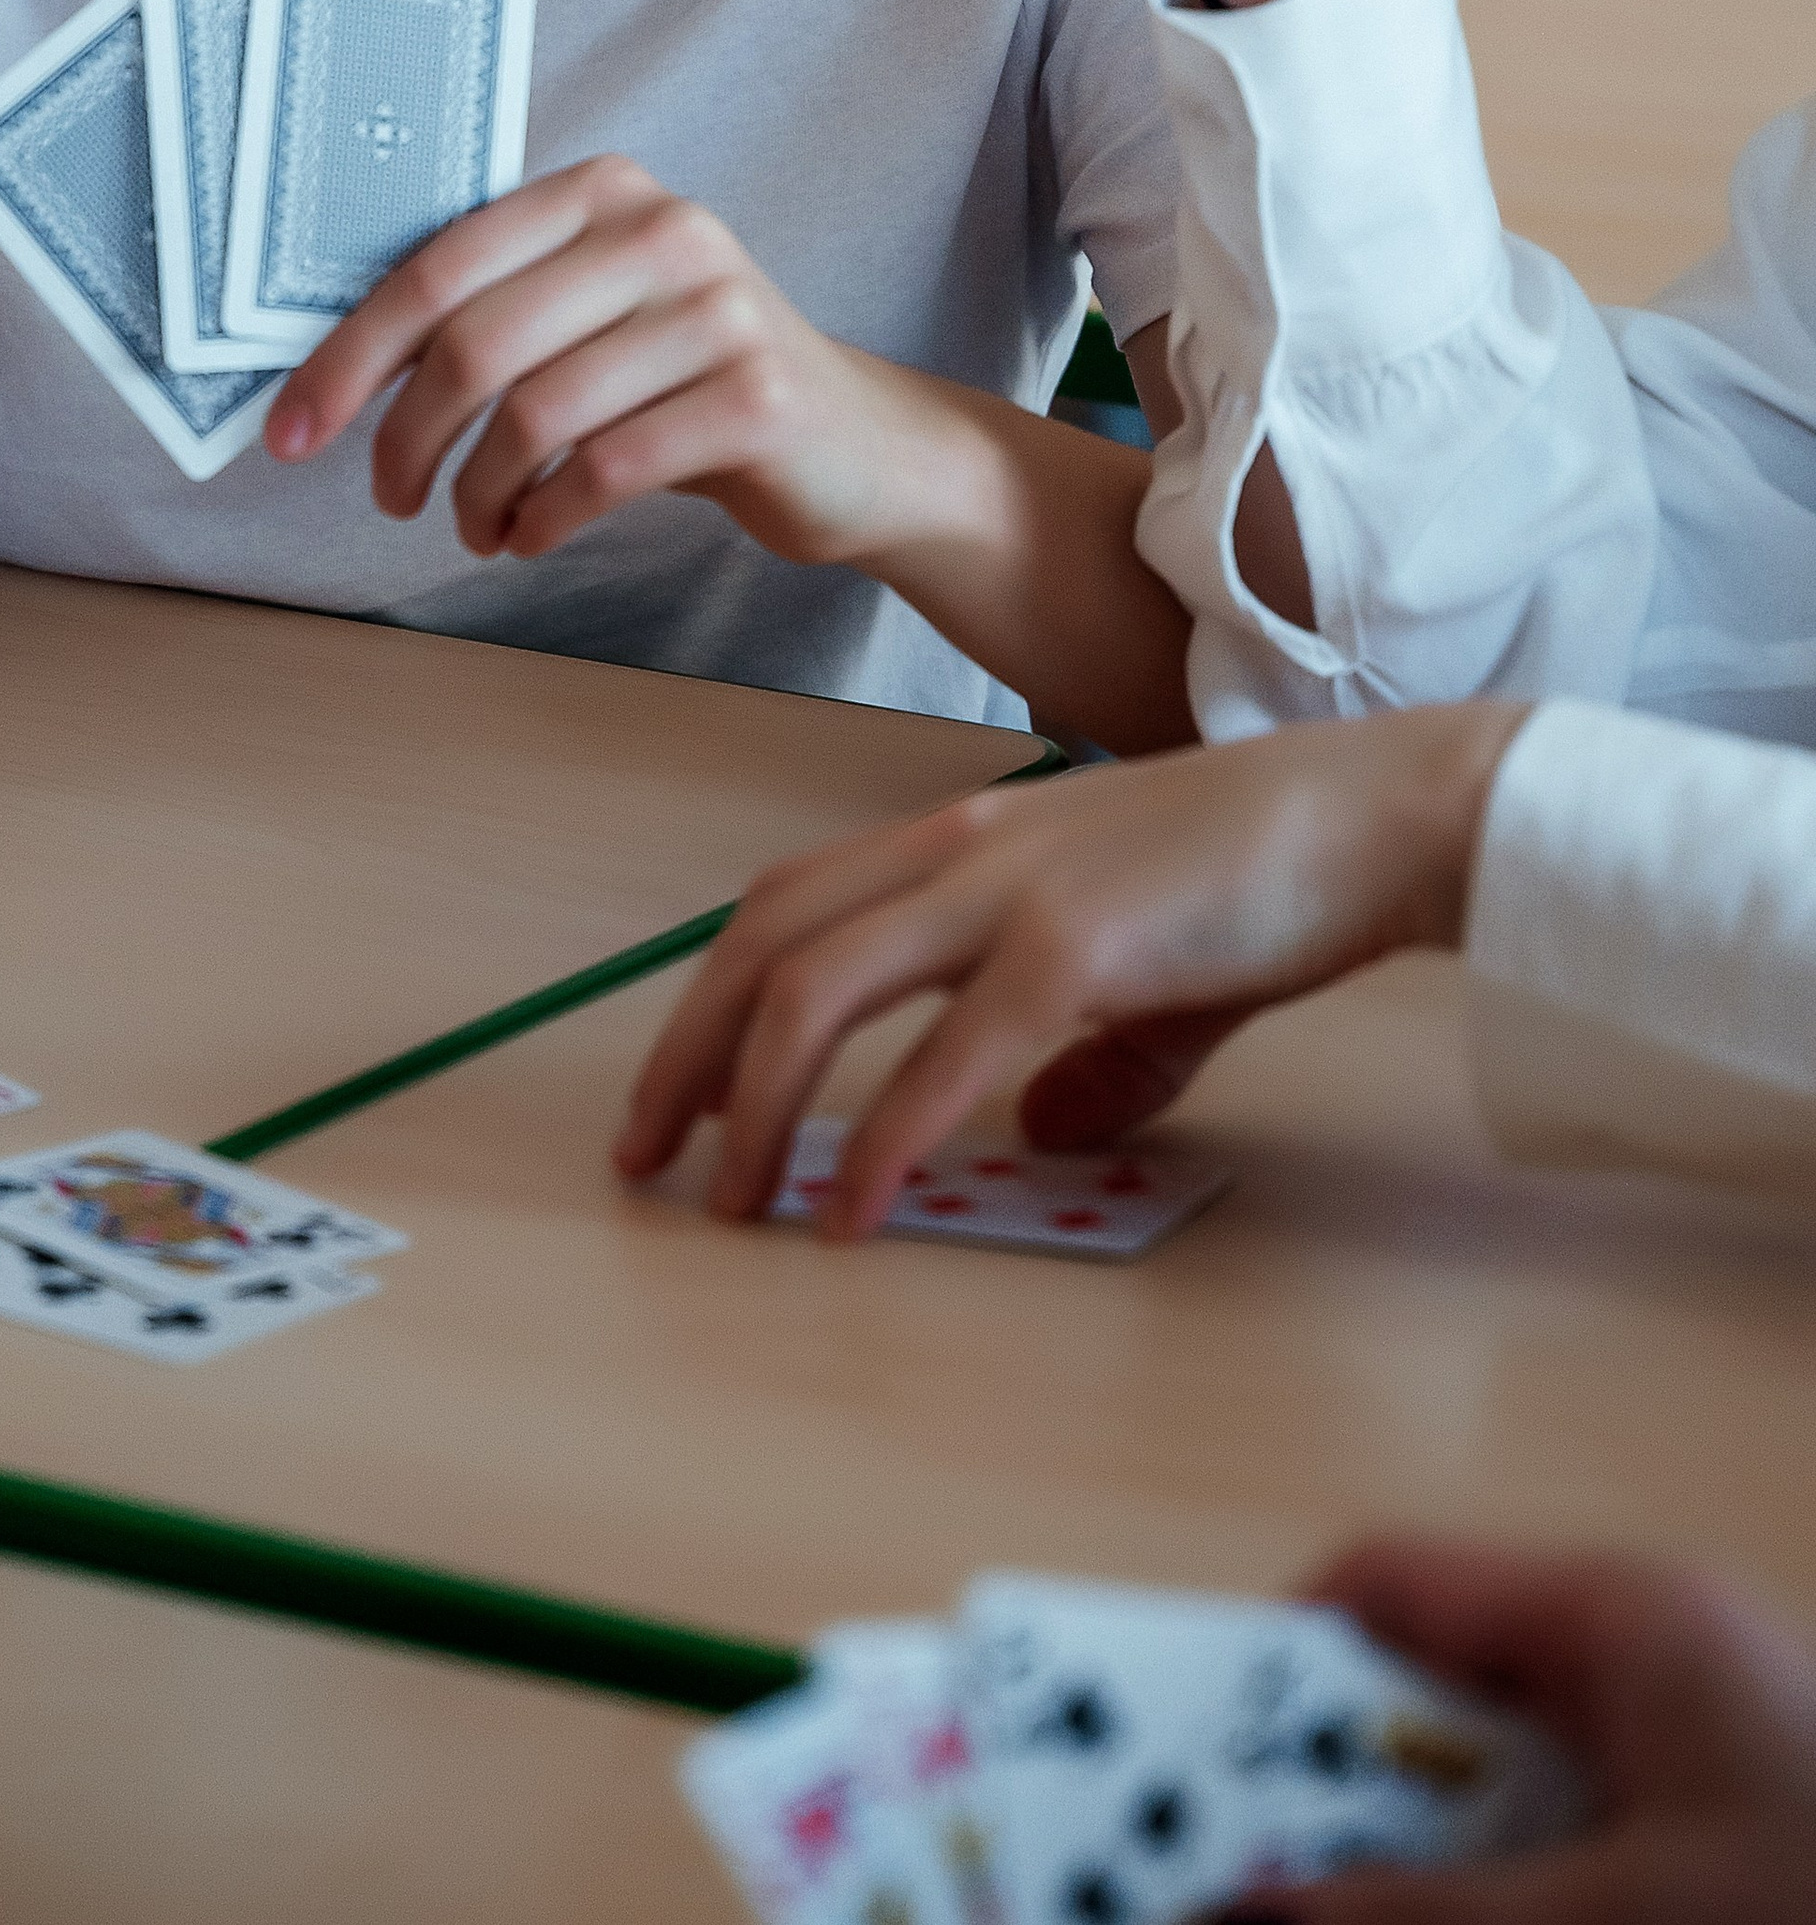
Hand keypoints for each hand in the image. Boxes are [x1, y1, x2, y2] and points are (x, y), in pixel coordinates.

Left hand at [266, 156, 929, 566]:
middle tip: (391, 497)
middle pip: (475, 343)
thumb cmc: (688, 387)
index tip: (292, 432)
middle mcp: (663, 230)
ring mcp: (718, 310)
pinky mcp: (757, 396)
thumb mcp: (595, 323)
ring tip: (477, 527)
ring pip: (534, 415)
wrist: (858, 447)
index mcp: (601, 193)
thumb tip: (333, 375)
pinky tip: (532, 535)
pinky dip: (544, 518)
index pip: (437, 267)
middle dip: (406, 437)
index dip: (348, 357)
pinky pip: (604, 468)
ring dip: (479, 494)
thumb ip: (494, 316)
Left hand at [614, 702, 1523, 1235]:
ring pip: (818, 988)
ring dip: (753, 1101)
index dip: (713, 997)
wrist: (1378, 816)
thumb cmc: (1274, 879)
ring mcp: (1011, 891)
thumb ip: (1089, 1051)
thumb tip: (1041, 1135)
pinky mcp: (1075, 948)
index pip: (791, 906)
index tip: (675, 1094)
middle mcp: (960, 850)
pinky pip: (945, 1055)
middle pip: (766, 941)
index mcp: (966, 839)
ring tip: (730, 1200)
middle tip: (648, 1159)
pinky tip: (851, 1209)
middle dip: (687, 1052)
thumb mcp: (1154, 971)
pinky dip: (882, 1138)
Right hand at [1233, 1537, 1815, 1921]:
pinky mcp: (1713, 1813)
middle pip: (1435, 1695)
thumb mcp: (1619, 1910)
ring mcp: (1683, 1735)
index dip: (1283, 1666)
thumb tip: (1249, 1904)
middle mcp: (1639, 1650)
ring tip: (1343, 1905)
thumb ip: (1432, 1908)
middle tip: (1264, 1877)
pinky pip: (1567, 1826)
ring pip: (1496, 1780)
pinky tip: (1466, 1916)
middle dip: (1346, 1796)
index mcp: (1613, 1612)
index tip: (1193, 1766)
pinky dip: (1503, 1881)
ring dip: (1425, 1856)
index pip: (1391, 1581)